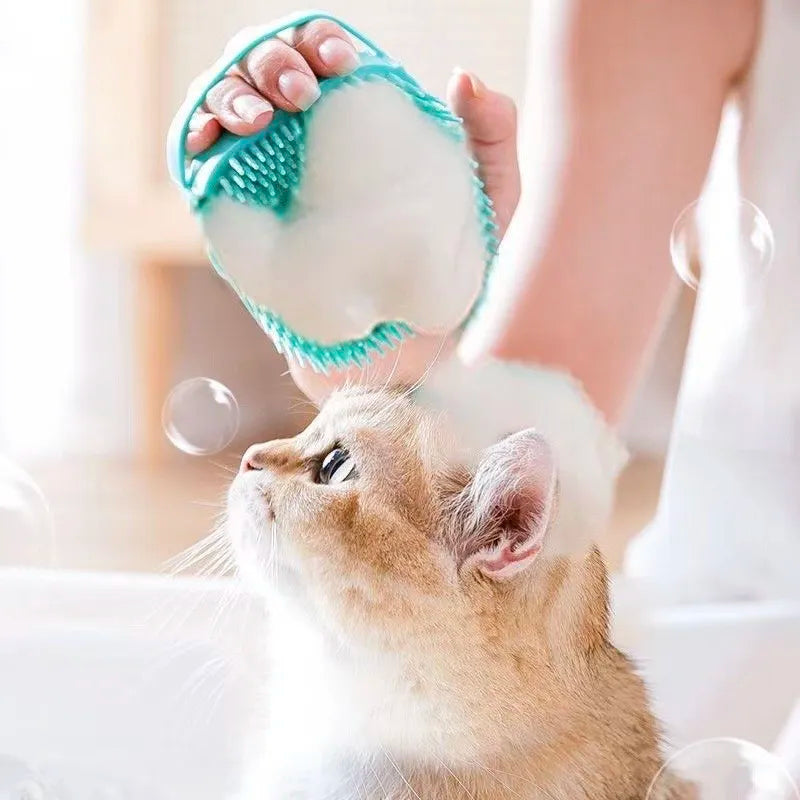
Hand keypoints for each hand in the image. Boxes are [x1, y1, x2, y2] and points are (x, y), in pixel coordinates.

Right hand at [185, 22, 519, 402]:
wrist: (409, 369)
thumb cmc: (454, 293)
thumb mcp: (490, 217)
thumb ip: (493, 146)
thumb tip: (463, 77)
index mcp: (364, 136)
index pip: (324, 61)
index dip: (319, 42)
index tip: (341, 62)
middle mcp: (312, 153)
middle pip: (269, 72)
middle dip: (272, 60)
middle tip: (300, 92)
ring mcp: (273, 188)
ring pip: (227, 108)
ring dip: (229, 93)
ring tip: (257, 119)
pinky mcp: (244, 230)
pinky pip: (202, 172)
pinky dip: (193, 141)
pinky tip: (210, 142)